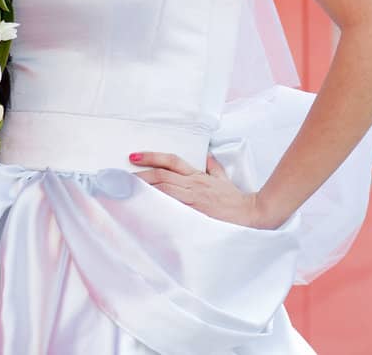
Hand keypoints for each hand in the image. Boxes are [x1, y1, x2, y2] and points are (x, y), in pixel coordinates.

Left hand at [131, 151, 281, 228]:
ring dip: (145, 188)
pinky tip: (145, 206)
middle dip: (140, 174)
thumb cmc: (236, 201)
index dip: (152, 157)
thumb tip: (207, 157)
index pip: (171, 161)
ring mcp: (193, 198)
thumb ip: (214, 168)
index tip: (134, 156)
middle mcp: (193, 184)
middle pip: (162, 175)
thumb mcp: (224, 180)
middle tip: (120, 176)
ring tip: (126, 188)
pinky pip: (173, 207)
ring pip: (165, 188)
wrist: (251, 214)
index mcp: (197, 176)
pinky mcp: (195, 213)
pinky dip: (158, 205)